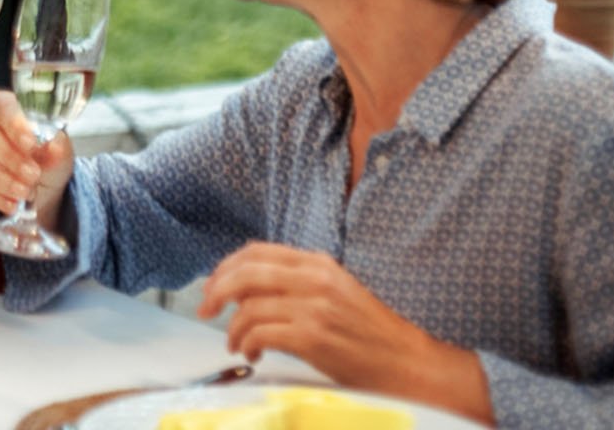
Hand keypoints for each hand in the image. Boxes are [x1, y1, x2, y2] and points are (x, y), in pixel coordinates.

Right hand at [0, 91, 73, 226]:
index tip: (30, 144)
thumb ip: (56, 145)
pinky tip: (12, 203)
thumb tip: (51, 144)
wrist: (40, 183)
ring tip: (26, 192)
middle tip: (33, 174)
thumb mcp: (59, 150)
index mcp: (4, 106)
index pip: (3, 106)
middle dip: (10, 159)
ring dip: (2, 180)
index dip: (14, 124)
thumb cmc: (48, 157)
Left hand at [198, 242, 491, 423]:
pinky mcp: (313, 337)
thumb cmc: (369, 333)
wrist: (407, 361)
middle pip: (245, 273)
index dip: (226, 267)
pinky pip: (261, 334)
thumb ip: (297, 283)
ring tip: (236, 344)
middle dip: (216, 291)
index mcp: (319, 263)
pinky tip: (251, 354)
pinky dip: (247, 344)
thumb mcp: (335, 291)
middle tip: (205, 310)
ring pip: (248, 306)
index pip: (257, 252)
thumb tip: (248, 289)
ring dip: (232, 328)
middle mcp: (315, 279)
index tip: (213, 284)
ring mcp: (314, 307)